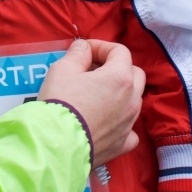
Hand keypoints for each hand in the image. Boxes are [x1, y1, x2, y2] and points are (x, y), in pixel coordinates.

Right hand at [38, 39, 144, 165]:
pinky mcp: (122, 145)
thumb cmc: (61, 101)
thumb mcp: (63, 68)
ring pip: (133, 101)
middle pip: (135, 74)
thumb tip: (84, 48)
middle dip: (117, 68)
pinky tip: (107, 123)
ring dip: (119, 93)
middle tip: (93, 71)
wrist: (57, 144)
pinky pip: (130, 130)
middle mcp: (132, 99)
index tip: (83, 51)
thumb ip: (78, 53)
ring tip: (95, 95)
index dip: (101, 47)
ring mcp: (129, 124)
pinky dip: (121, 123)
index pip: (120, 51)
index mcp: (120, 77)